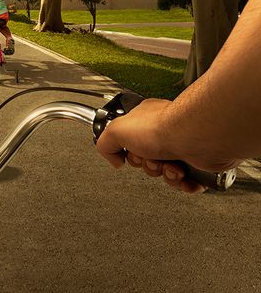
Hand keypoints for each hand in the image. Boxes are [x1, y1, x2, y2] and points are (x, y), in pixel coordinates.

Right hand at [96, 98, 237, 192]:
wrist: (196, 137)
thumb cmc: (163, 128)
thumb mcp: (116, 131)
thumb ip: (105, 144)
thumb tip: (114, 159)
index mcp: (146, 120)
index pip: (132, 142)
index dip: (130, 153)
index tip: (131, 152)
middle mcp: (166, 132)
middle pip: (149, 161)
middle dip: (150, 167)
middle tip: (153, 159)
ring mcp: (184, 146)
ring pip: (168, 173)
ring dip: (168, 176)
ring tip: (172, 167)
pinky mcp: (200, 162)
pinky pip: (189, 182)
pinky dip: (185, 184)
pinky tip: (185, 176)